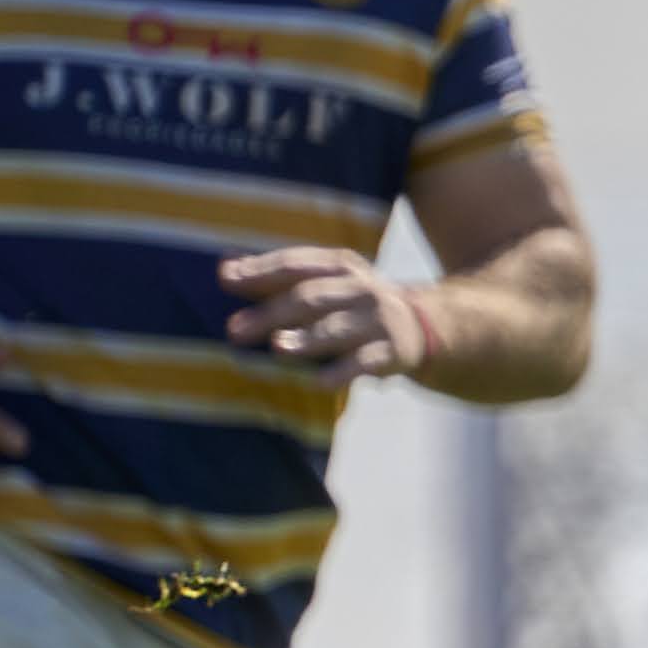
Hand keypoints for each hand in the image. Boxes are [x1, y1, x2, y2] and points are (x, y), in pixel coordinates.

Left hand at [222, 249, 436, 378]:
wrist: (422, 326)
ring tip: (279, 347)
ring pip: (337, 328)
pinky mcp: (392, 351)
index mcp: (340, 265)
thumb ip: (278, 277)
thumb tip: (225, 268)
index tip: (225, 279)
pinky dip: (343, 372)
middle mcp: (361, 288)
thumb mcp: (325, 282)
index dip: (260, 270)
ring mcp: (378, 320)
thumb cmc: (352, 304)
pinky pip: (364, 363)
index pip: (296, 264)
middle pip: (310, 297)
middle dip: (271, 312)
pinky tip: (321, 383)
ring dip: (307, 338)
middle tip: (235, 329)